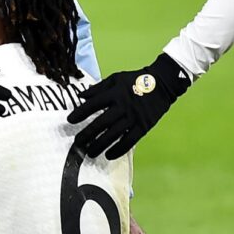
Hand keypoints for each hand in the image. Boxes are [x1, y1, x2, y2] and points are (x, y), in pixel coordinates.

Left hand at [67, 52, 190, 159]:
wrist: (163, 83)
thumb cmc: (136, 80)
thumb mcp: (116, 78)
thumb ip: (98, 88)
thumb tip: (81, 96)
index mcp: (115, 93)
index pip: (93, 104)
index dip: (80, 113)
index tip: (70, 120)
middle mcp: (123, 106)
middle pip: (102, 123)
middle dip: (88, 134)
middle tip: (77, 143)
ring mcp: (134, 118)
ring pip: (114, 134)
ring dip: (100, 145)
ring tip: (90, 152)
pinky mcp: (143, 126)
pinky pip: (129, 141)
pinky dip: (118, 150)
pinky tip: (108, 155)